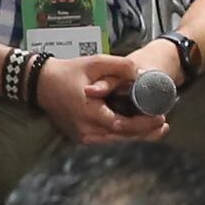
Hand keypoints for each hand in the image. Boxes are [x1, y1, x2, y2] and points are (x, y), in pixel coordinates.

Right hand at [33, 51, 170, 144]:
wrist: (40, 83)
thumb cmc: (67, 72)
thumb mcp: (94, 63)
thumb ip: (119, 66)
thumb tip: (141, 73)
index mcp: (90, 114)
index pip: (123, 125)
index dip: (144, 125)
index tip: (161, 118)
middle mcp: (86, 130)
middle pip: (122, 138)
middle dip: (145, 133)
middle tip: (164, 125)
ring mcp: (82, 136)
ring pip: (115, 141)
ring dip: (135, 136)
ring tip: (155, 128)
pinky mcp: (80, 136)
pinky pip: (106, 139)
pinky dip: (122, 134)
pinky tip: (135, 128)